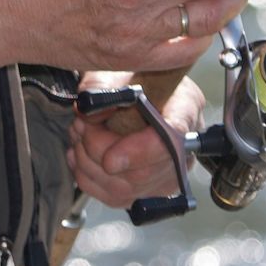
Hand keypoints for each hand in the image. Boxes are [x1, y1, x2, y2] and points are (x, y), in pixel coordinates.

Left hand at [69, 75, 205, 209]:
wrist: (129, 85)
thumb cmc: (128, 75)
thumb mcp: (114, 68)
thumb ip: (101, 88)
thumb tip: (88, 113)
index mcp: (186, 105)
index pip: (174, 137)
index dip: (141, 152)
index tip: (110, 159)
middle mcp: (185, 145)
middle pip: (145, 171)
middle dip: (100, 151)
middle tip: (80, 125)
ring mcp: (169, 173)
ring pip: (126, 188)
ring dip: (89, 164)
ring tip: (79, 135)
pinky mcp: (149, 190)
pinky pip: (115, 198)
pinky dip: (88, 177)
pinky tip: (81, 154)